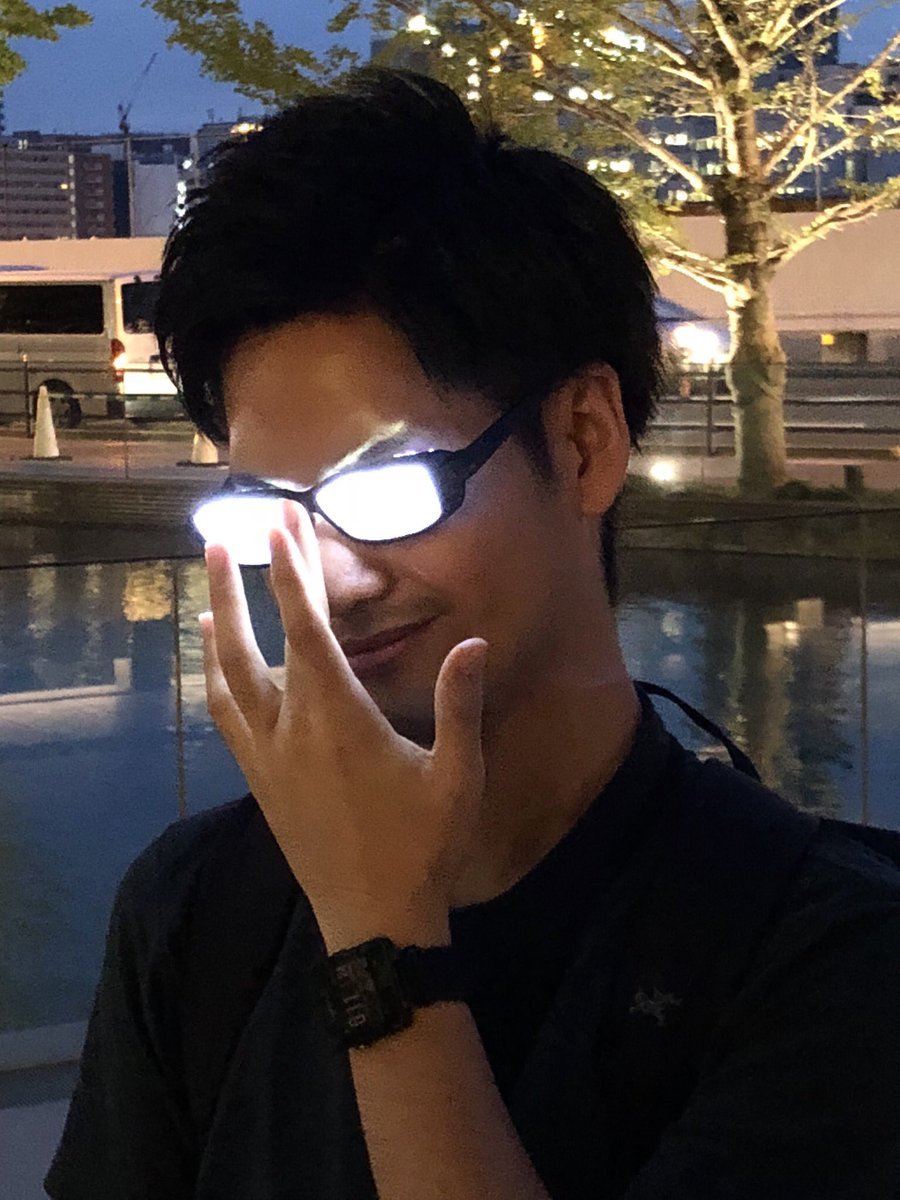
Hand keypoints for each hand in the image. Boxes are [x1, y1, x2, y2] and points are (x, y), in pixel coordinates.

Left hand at [199, 500, 487, 946]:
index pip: (307, 628)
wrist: (373, 923)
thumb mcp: (457, 777)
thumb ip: (459, 706)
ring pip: (226, 679)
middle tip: (223, 537)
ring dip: (216, 627)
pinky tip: (214, 666)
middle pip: (252, 643)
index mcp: (337, 718)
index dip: (292, 573)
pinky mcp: (258, 782)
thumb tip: (472, 642)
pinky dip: (215, 679)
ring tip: (207, 589)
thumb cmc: (422, 848)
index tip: (281, 527)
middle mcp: (289, 729)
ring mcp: (265, 758)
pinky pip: (225, 717)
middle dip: (238, 585)